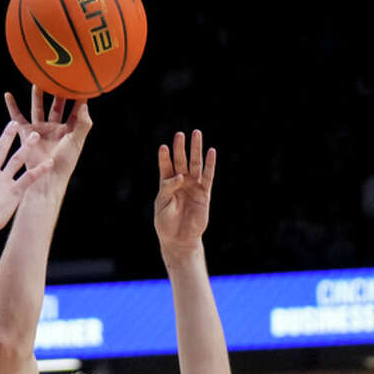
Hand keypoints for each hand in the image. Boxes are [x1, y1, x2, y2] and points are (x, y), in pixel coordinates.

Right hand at [0, 122, 50, 232]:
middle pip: (0, 151)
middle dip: (7, 136)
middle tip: (14, 124)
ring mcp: (3, 182)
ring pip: (17, 160)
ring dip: (27, 148)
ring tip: (35, 136)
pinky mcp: (14, 192)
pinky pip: (29, 178)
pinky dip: (40, 170)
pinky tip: (50, 162)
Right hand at [3, 85, 91, 184]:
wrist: (47, 178)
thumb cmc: (64, 163)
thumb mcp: (77, 140)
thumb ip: (82, 122)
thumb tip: (84, 101)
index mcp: (70, 128)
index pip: (76, 107)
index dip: (78, 94)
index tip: (79, 78)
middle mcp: (55, 127)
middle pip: (57, 103)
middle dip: (57, 90)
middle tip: (57, 74)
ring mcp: (40, 129)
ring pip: (38, 107)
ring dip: (37, 94)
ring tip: (37, 80)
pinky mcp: (26, 133)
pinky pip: (17, 117)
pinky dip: (12, 106)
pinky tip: (8, 95)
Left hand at [154, 130, 216, 262]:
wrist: (179, 239)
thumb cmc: (166, 223)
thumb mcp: (162, 205)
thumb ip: (168, 188)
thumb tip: (180, 176)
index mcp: (166, 185)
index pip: (165, 167)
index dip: (164, 157)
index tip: (163, 147)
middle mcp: (181, 183)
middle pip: (181, 161)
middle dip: (181, 148)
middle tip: (180, 134)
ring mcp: (193, 187)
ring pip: (195, 165)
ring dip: (196, 150)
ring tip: (197, 134)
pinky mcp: (204, 194)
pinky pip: (208, 176)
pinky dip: (210, 164)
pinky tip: (211, 152)